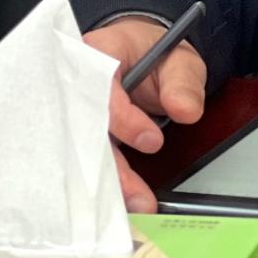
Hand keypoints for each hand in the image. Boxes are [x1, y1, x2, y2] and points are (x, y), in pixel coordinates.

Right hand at [85, 17, 207, 212]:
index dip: (122, 117)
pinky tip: (116, 205)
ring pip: (80, 151)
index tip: (151, 140)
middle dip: (111, 167)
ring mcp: (72, 111)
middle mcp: (75, 83)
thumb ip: (183, 82)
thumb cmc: (153, 51)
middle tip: (138, 196)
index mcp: (98, 53)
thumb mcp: (178, 59)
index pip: (100, 86)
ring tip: (134, 206)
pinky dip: (100, 183)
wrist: (140, 54)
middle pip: (83, 128)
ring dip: (106, 182)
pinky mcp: (75, 134)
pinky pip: (82, 160)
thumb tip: (186, 111)